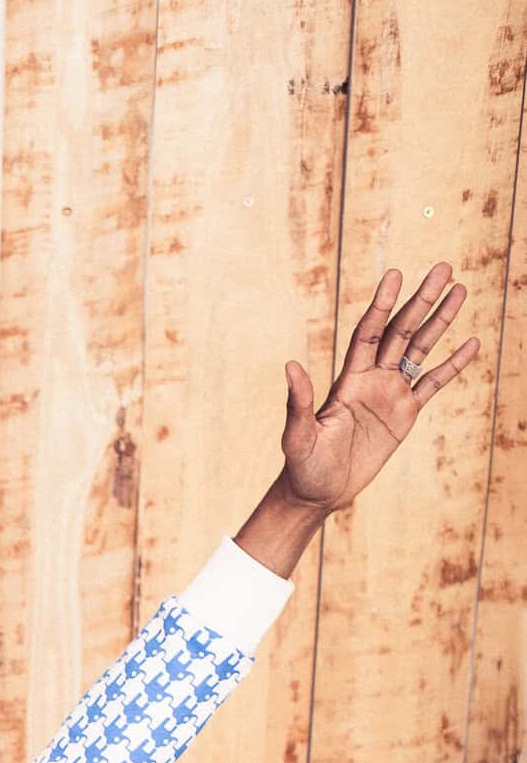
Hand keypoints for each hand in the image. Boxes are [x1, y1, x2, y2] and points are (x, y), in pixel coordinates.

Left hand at [279, 262, 479, 514]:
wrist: (319, 493)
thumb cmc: (303, 466)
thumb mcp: (298, 437)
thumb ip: (299, 402)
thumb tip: (291, 366)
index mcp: (348, 379)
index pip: (369, 333)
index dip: (382, 306)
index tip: (395, 276)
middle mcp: (372, 378)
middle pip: (401, 331)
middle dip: (421, 301)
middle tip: (443, 268)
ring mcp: (390, 394)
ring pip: (420, 349)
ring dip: (440, 321)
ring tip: (460, 290)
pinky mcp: (404, 414)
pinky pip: (432, 383)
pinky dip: (451, 365)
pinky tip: (471, 343)